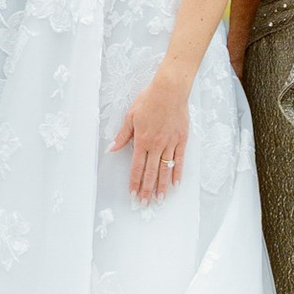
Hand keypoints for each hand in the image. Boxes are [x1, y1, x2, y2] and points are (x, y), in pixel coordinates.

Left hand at [112, 66, 191, 206]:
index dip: (134, 182)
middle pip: (151, 172)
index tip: (133, 194)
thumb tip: (111, 148)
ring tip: (160, 200)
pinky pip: (179, 160)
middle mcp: (157, 145)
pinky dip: (177, 173)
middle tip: (145, 204)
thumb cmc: (149, 99)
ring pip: (165, 169)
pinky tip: (175, 184)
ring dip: (162, 186)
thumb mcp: (131, 115)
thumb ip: (123, 135)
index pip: (137, 167)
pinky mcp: (181, 140)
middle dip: (147, 190)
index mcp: (142, 140)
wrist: (170, 89)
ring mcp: (170, 143)